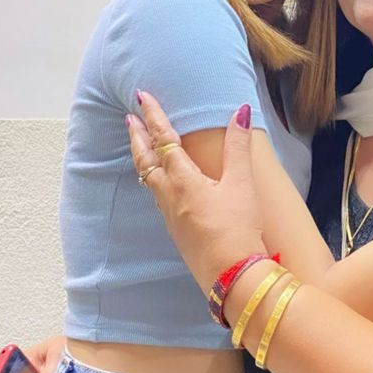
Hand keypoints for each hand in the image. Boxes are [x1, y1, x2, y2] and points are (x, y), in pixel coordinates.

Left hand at [126, 95, 265, 294]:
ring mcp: (170, 215)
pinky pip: (158, 197)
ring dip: (143, 158)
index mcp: (183, 179)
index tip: (140, 97)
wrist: (232, 275)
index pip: (163, 139)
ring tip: (141, 146)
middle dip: (138, 137)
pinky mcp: (176, 230)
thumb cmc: (237, 229)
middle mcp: (170, 195)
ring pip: (149, 180)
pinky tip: (162, 183)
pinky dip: (154, 180)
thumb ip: (238, 147)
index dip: (153, 116)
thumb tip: (240, 112)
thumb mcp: (242, 184)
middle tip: (130, 119)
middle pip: (146, 160)